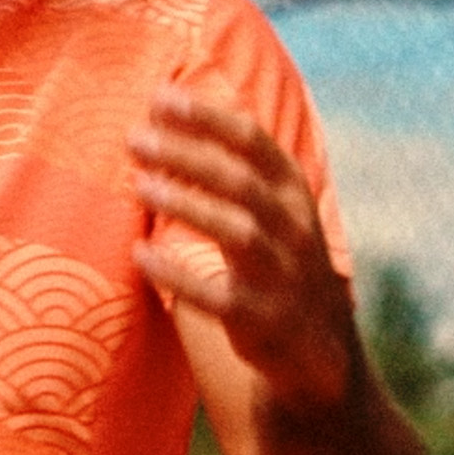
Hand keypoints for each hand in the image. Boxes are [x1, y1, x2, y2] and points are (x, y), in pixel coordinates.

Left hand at [128, 86, 353, 414]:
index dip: (207, 118)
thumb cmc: (279, 266)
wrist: (319, 357)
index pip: (254, 142)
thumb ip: (234, 168)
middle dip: (186, 154)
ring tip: (138, 184)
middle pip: (241, 181)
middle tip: (134, 138)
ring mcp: (284, 278)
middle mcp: (296, 230)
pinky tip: (140, 255)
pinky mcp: (264, 322)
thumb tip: (164, 113)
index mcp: (295, 195)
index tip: (160, 97)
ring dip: (186, 204)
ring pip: (238, 231)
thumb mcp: (274, 212)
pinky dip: (179, 275)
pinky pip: (218, 296)